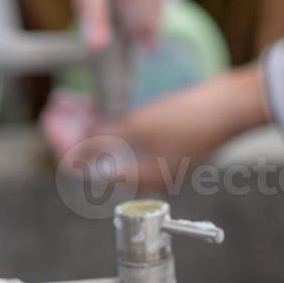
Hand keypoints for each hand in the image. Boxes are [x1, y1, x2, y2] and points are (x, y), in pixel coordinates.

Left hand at [60, 65, 269, 192]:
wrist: (233, 105)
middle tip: (56, 111)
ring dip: (91, 125)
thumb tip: (77, 144)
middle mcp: (151, 173)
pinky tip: (96, 104)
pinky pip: (131, 135)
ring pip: (115, 144)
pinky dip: (112, 122)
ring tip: (71, 103)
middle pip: (101, 159)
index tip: (50, 125)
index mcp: (144, 179)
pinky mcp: (169, 139)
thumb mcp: (139, 126)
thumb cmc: (190, 118)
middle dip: (76, 134)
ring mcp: (161, 157)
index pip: (93, 173)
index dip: (67, 148)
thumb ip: (104, 137)